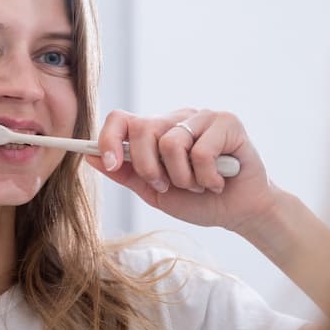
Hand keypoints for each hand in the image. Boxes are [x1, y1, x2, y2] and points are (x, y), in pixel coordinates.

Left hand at [85, 108, 277, 231]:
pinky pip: (201, 150)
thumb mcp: (154, 192)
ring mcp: (201, 116)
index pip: (121, 119)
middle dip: (150, 168)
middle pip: (142, 129)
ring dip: (183, 177)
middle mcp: (175, 118)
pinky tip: (218, 180)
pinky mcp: (227, 121)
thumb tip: (90, 157)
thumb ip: (126, 174)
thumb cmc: (197, 200)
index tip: (113, 164)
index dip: (109, 139)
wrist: (239, 212)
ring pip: (171, 142)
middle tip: (168, 184)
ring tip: (199, 184)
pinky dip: (207, 177)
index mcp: (155, 132)